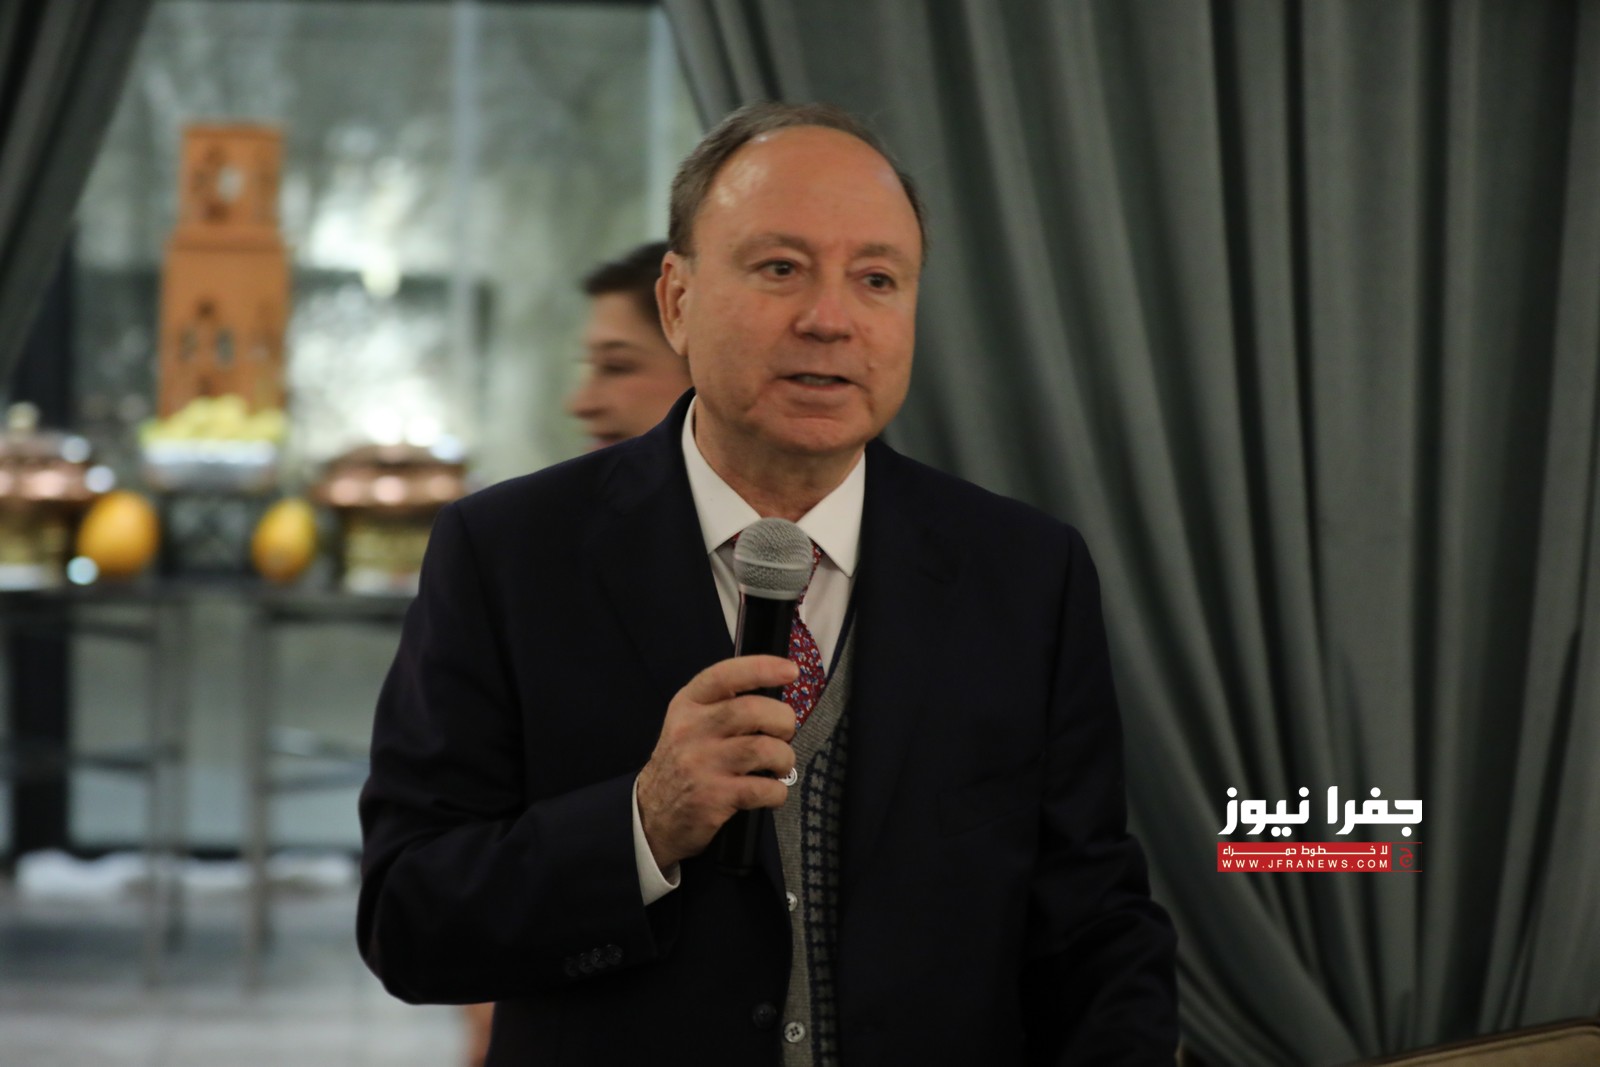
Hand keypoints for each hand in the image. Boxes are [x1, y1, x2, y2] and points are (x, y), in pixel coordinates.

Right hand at [636, 655, 798, 868]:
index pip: (725, 676)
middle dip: (783, 721)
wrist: (652, 815)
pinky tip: (771, 793)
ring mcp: (701, 764)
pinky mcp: (712, 797)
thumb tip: (775, 701)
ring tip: (780, 766)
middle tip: (785, 734)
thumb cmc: (683, 764)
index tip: (791, 670)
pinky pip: (763, 788)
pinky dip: (778, 792)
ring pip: (763, 748)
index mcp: (687, 705)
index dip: (762, 668)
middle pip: (752, 710)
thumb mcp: (688, 724)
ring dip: (784, 758)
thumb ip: (722, 706)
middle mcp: (691, 730)